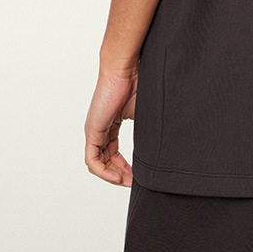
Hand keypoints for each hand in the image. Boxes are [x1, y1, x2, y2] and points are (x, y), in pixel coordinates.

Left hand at [84, 65, 137, 185]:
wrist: (124, 69)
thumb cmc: (136, 83)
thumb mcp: (142, 114)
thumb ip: (145, 132)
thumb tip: (160, 147)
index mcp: (110, 125)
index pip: (112, 153)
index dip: (124, 167)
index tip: (136, 175)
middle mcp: (99, 130)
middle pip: (104, 161)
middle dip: (119, 175)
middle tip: (133, 182)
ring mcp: (94, 131)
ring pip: (97, 163)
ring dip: (112, 176)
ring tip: (127, 181)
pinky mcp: (92, 131)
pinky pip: (92, 160)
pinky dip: (104, 172)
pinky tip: (117, 176)